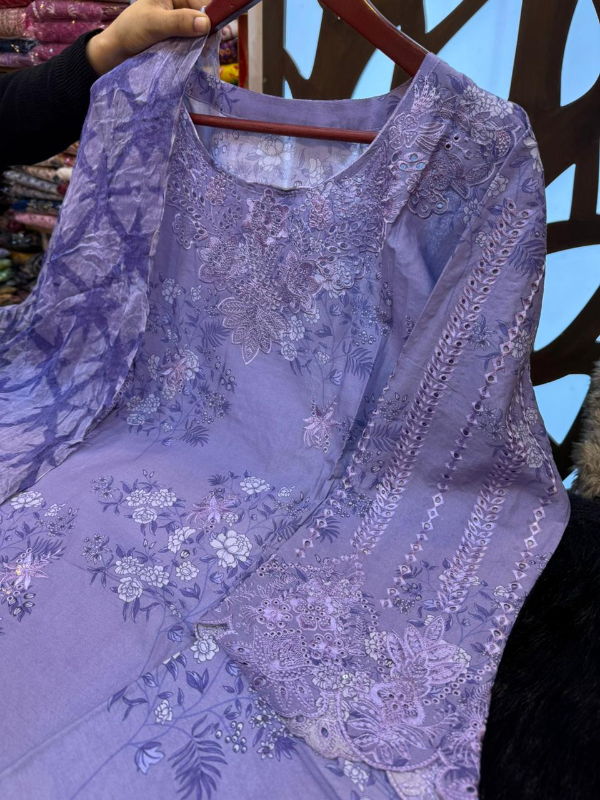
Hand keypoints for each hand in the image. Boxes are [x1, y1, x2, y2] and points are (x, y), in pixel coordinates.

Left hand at [86, 0, 210, 75]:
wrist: (116, 51)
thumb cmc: (130, 30)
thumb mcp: (154, 23)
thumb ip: (179, 22)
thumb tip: (206, 23)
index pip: (201, 1)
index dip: (212, 15)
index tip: (218, 32)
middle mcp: (178, 5)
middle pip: (202, 17)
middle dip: (208, 32)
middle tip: (210, 49)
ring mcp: (178, 23)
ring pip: (199, 32)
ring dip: (202, 44)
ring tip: (205, 57)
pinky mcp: (177, 38)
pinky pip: (192, 43)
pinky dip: (195, 50)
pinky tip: (198, 59)